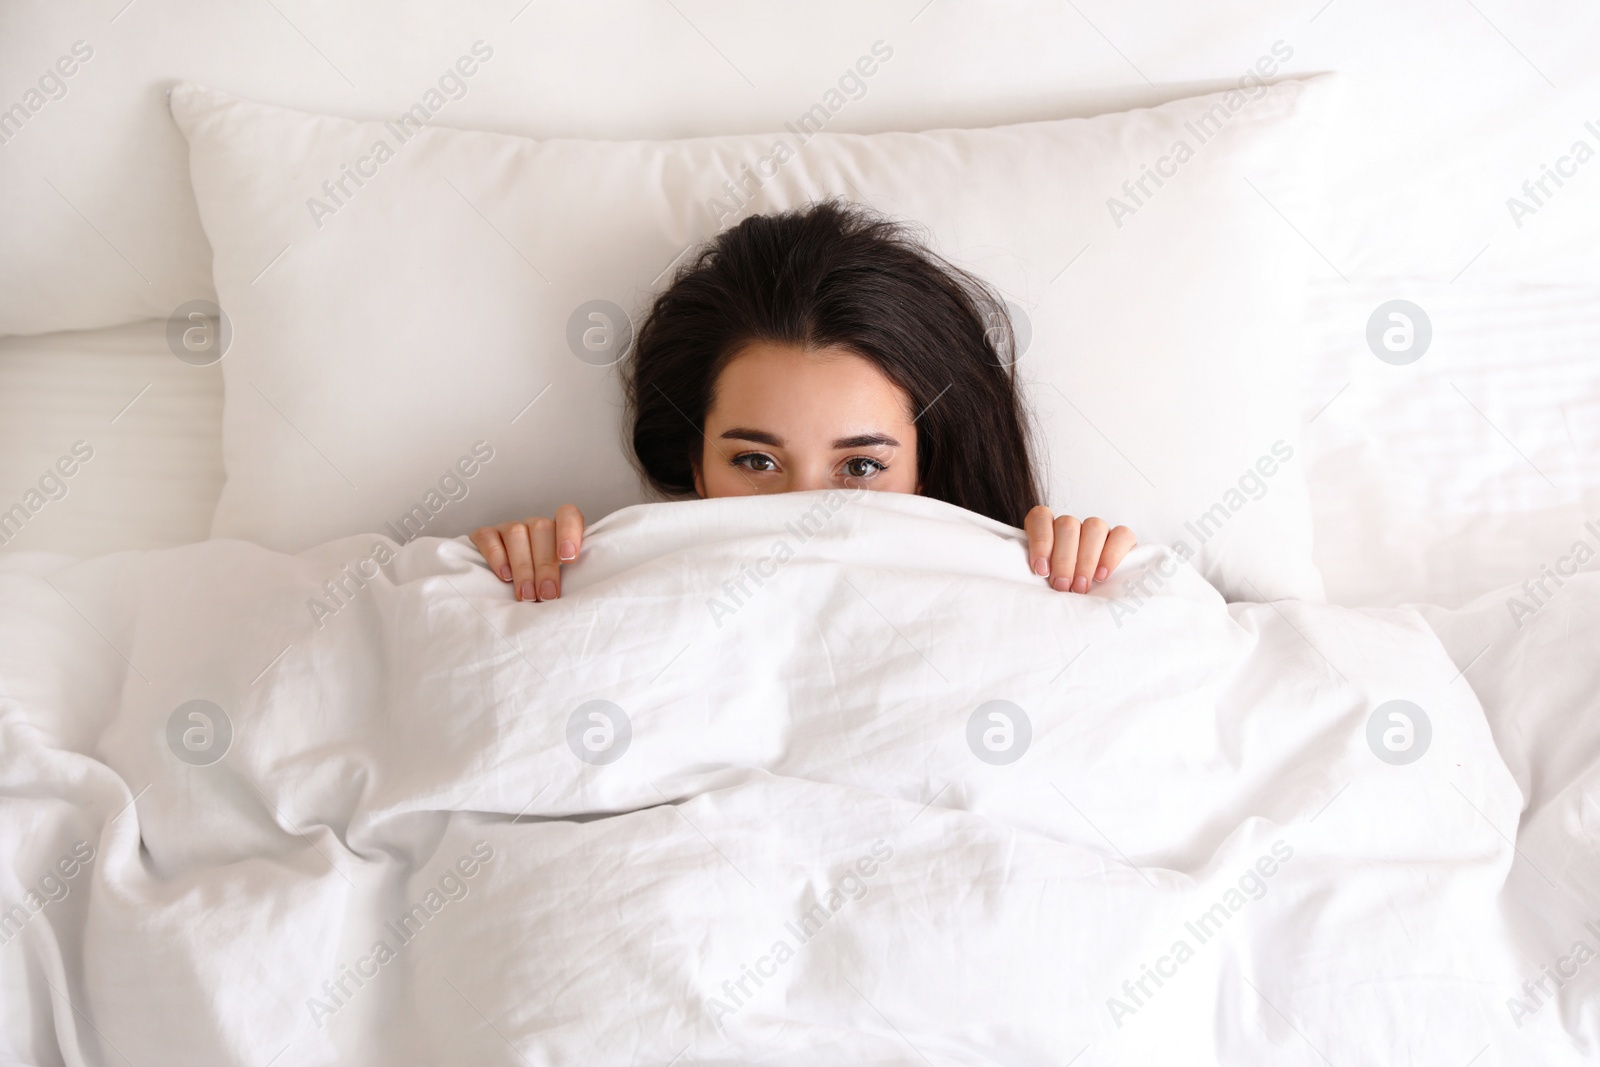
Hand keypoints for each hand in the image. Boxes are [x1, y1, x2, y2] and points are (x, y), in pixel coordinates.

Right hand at [469, 505, 584, 601]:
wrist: (504, 590)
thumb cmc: (543, 587)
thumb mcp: (563, 579)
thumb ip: (572, 577)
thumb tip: (580, 595)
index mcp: (558, 531)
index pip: (567, 515)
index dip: (569, 532)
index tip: (569, 559)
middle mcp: (534, 526)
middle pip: (541, 529)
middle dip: (545, 565)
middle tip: (547, 594)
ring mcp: (508, 528)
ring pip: (516, 533)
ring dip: (523, 566)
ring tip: (527, 594)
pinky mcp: (485, 535)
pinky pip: (488, 537)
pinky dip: (496, 557)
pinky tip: (504, 576)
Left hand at [1023, 507, 1134, 593]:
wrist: (1084, 594)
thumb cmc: (1055, 585)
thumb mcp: (1043, 577)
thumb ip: (1040, 569)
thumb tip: (1039, 575)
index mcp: (1046, 526)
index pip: (1041, 518)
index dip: (1040, 542)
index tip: (1041, 570)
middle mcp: (1071, 524)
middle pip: (1068, 527)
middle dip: (1064, 560)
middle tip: (1062, 586)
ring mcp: (1096, 528)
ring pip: (1094, 528)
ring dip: (1086, 560)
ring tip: (1081, 586)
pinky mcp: (1120, 537)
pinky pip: (1121, 535)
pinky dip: (1111, 555)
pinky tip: (1101, 575)